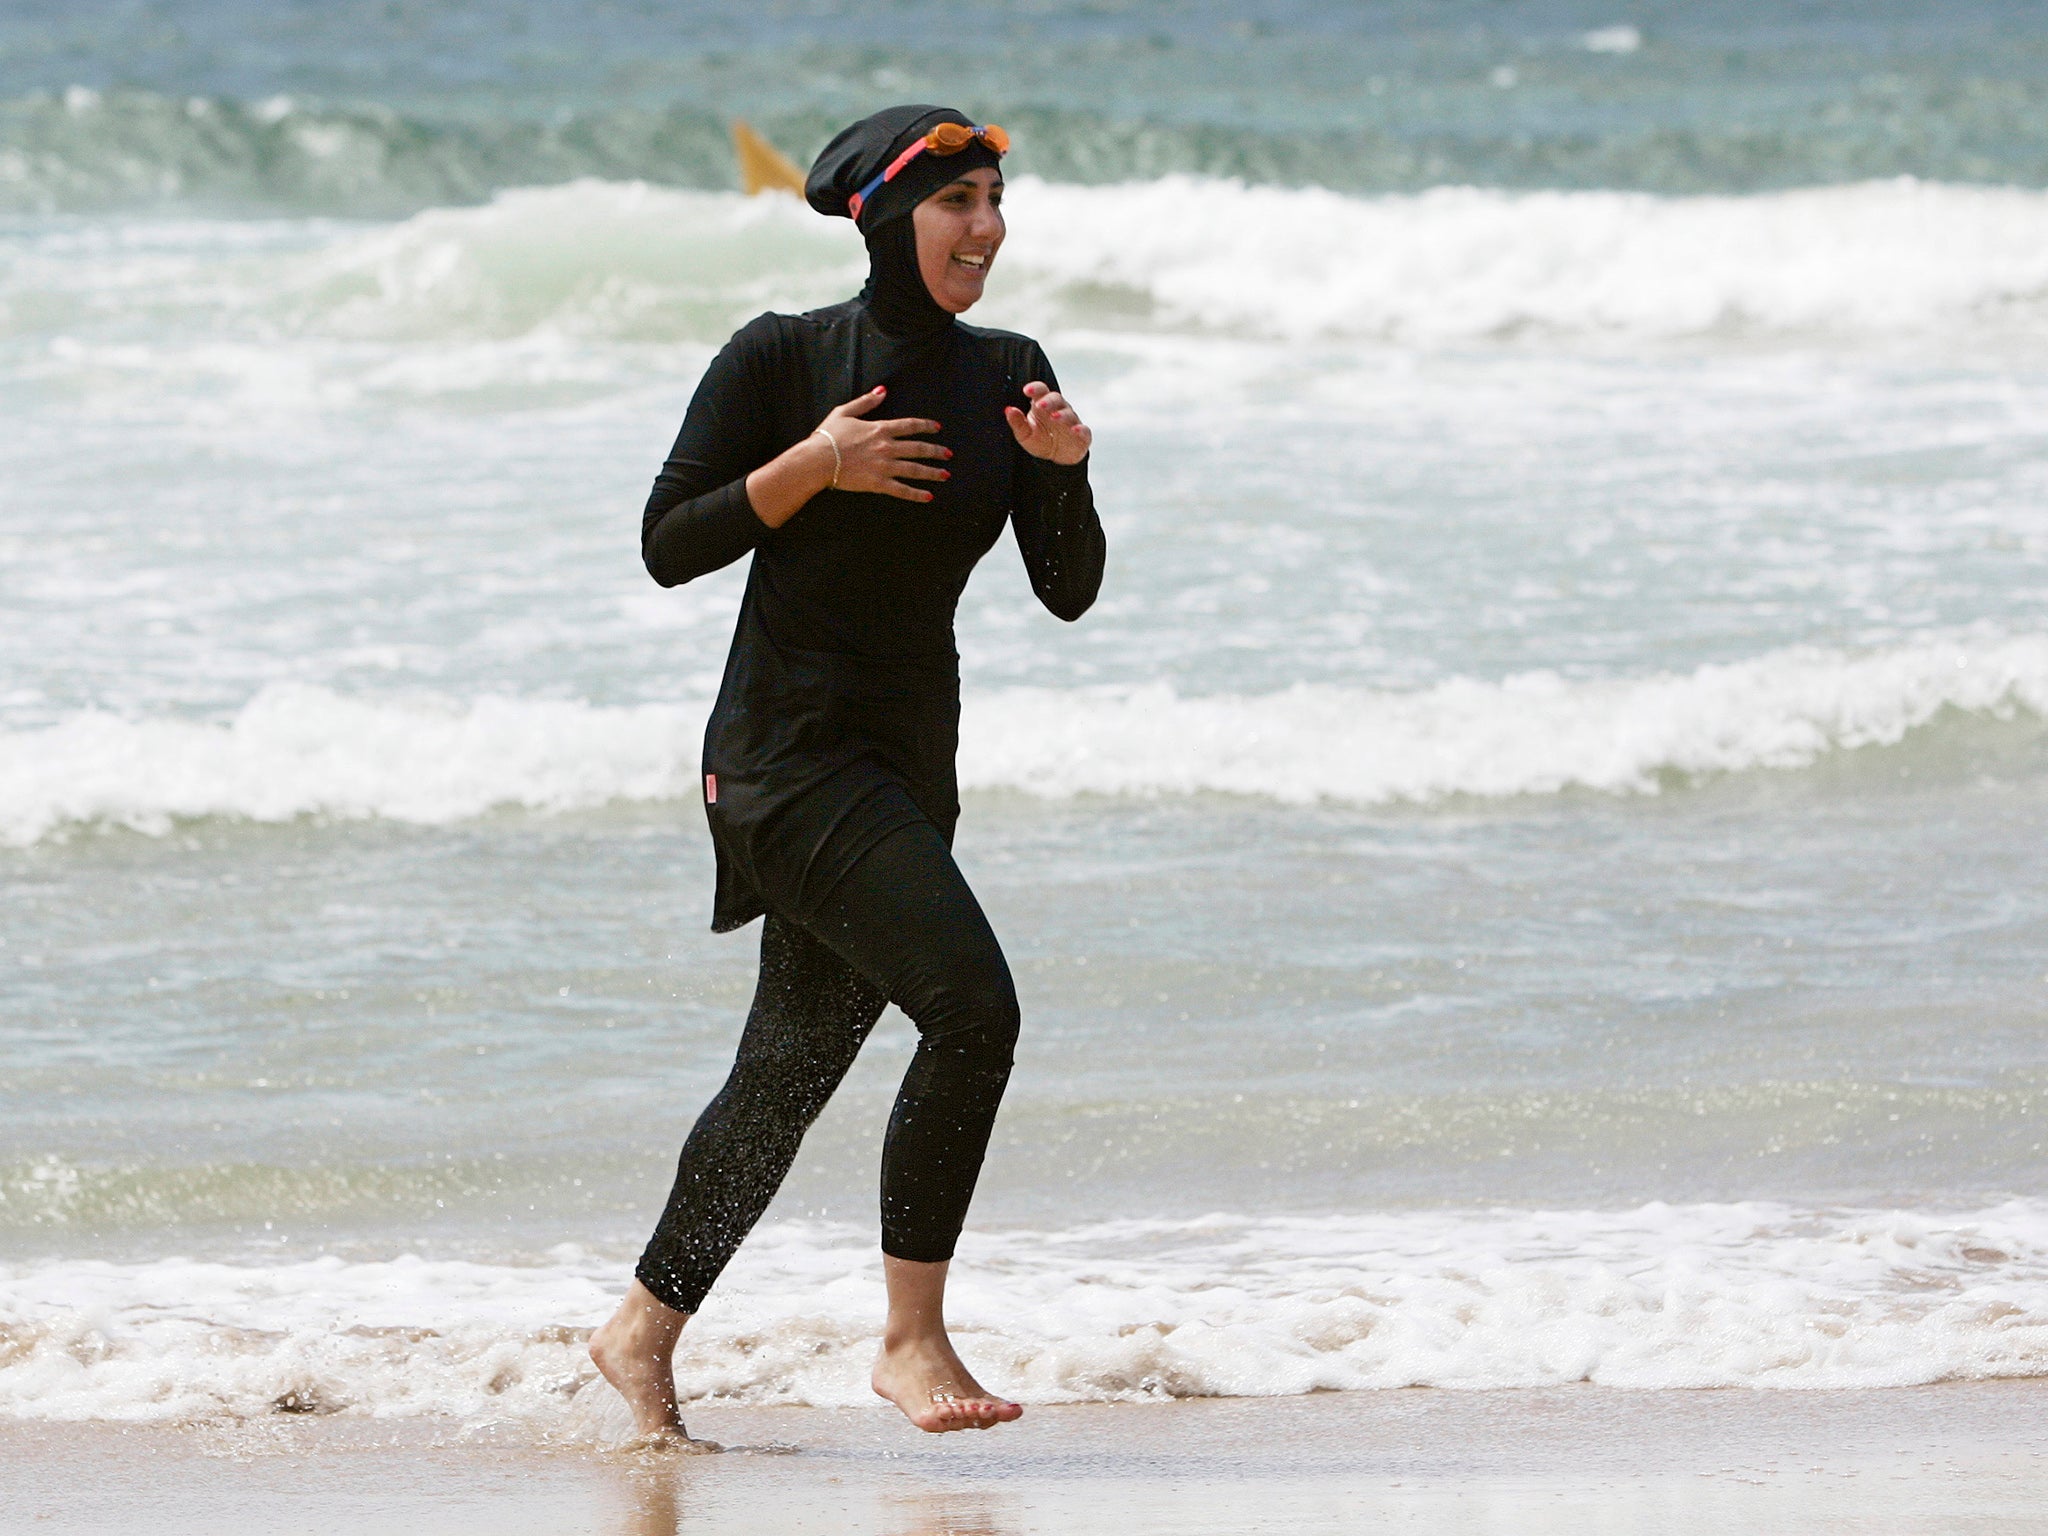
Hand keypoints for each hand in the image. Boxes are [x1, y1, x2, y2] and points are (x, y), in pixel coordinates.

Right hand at [814, 386, 949, 502]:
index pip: (910, 425)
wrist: (817, 460)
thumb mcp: (845, 412)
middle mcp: (886, 447)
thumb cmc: (827, 436)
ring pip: (915, 469)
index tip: (937, 429)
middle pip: (918, 448)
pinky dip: (916, 494)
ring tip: (946, 475)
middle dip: (936, 451)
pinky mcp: (878, 483)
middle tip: (948, 454)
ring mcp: (884, 466)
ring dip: (932, 473)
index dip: (926, 426)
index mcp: (880, 428)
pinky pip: (902, 489)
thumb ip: (866, 401)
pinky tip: (929, 496)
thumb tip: (882, 390)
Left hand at [1005, 381, 1090, 464]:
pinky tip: (1075, 430)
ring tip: (1054, 417)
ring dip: (1062, 414)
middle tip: (1040, 405)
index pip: (1041, 390)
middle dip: (1048, 401)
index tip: (1026, 390)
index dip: (1035, 388)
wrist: (1056, 458)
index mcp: (1043, 404)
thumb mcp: (1024, 434)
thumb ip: (1017, 422)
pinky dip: (1080, 429)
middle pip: (1056, 398)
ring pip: (1069, 413)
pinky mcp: (1082, 434)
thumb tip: (1008, 410)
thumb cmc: (1040, 440)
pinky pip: (1083, 430)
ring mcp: (1071, 421)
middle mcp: (1058, 409)